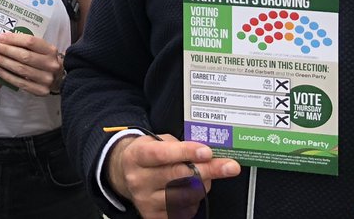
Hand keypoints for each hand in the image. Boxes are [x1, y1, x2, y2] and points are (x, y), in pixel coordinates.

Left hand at [0, 32, 64, 96]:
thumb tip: (2, 38)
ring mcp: (46, 79)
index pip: (30, 42)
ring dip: (3, 62)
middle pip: (24, 56)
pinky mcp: (41, 91)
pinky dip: (7, 76)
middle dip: (4, 50)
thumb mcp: (41, 49)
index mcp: (50, 50)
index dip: (13, 39)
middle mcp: (50, 64)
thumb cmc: (44, 60)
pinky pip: (20, 83)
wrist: (58, 79)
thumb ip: (26, 44)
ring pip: (20, 69)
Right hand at [108, 133, 239, 218]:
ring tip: (205, 176)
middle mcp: (138, 179)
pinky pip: (184, 211)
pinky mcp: (153, 215)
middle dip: (207, 170)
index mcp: (136, 156)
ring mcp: (145, 200)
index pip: (162, 154)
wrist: (124, 174)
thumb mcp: (155, 141)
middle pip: (178, 176)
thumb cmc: (146, 156)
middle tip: (228, 166)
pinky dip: (194, 200)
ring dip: (203, 185)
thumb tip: (206, 155)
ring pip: (185, 195)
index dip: (186, 152)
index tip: (207, 152)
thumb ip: (177, 146)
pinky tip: (191, 191)